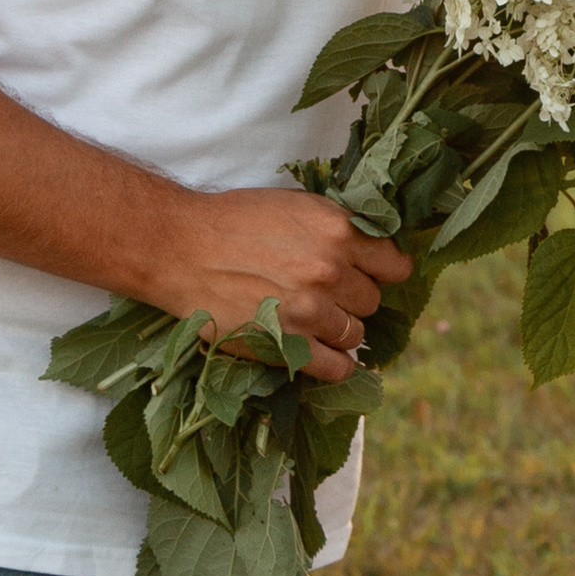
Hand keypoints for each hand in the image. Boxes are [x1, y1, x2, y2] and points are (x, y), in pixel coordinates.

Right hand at [143, 184, 411, 381]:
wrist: (179, 249)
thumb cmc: (231, 222)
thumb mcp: (294, 207)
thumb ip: (335, 228)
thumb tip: (371, 252)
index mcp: (337, 229)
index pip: (395, 265)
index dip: (382, 272)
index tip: (368, 277)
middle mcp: (331, 269)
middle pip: (372, 301)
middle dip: (352, 300)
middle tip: (323, 296)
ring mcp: (312, 310)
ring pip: (356, 334)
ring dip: (339, 331)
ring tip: (312, 322)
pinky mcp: (289, 345)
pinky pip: (337, 368)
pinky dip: (335, 365)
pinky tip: (322, 356)